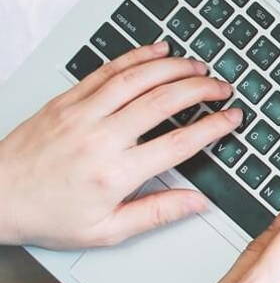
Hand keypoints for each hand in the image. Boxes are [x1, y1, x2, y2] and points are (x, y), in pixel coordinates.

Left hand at [0, 41, 239, 249]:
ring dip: (174, 68)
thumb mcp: (106, 230)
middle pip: (163, 102)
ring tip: (199, 66)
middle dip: (201, 89)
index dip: (212, 127)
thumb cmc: (46, 215)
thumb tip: (196, 202)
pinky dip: (137, 57)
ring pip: (138, 79)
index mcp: (114, 174)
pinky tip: (158, 52)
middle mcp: (100, 139)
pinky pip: (107, 70)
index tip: (232, 118)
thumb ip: (156, 213)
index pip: (178, 144)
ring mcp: (82, 114)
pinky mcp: (67, 100)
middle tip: (222, 87)